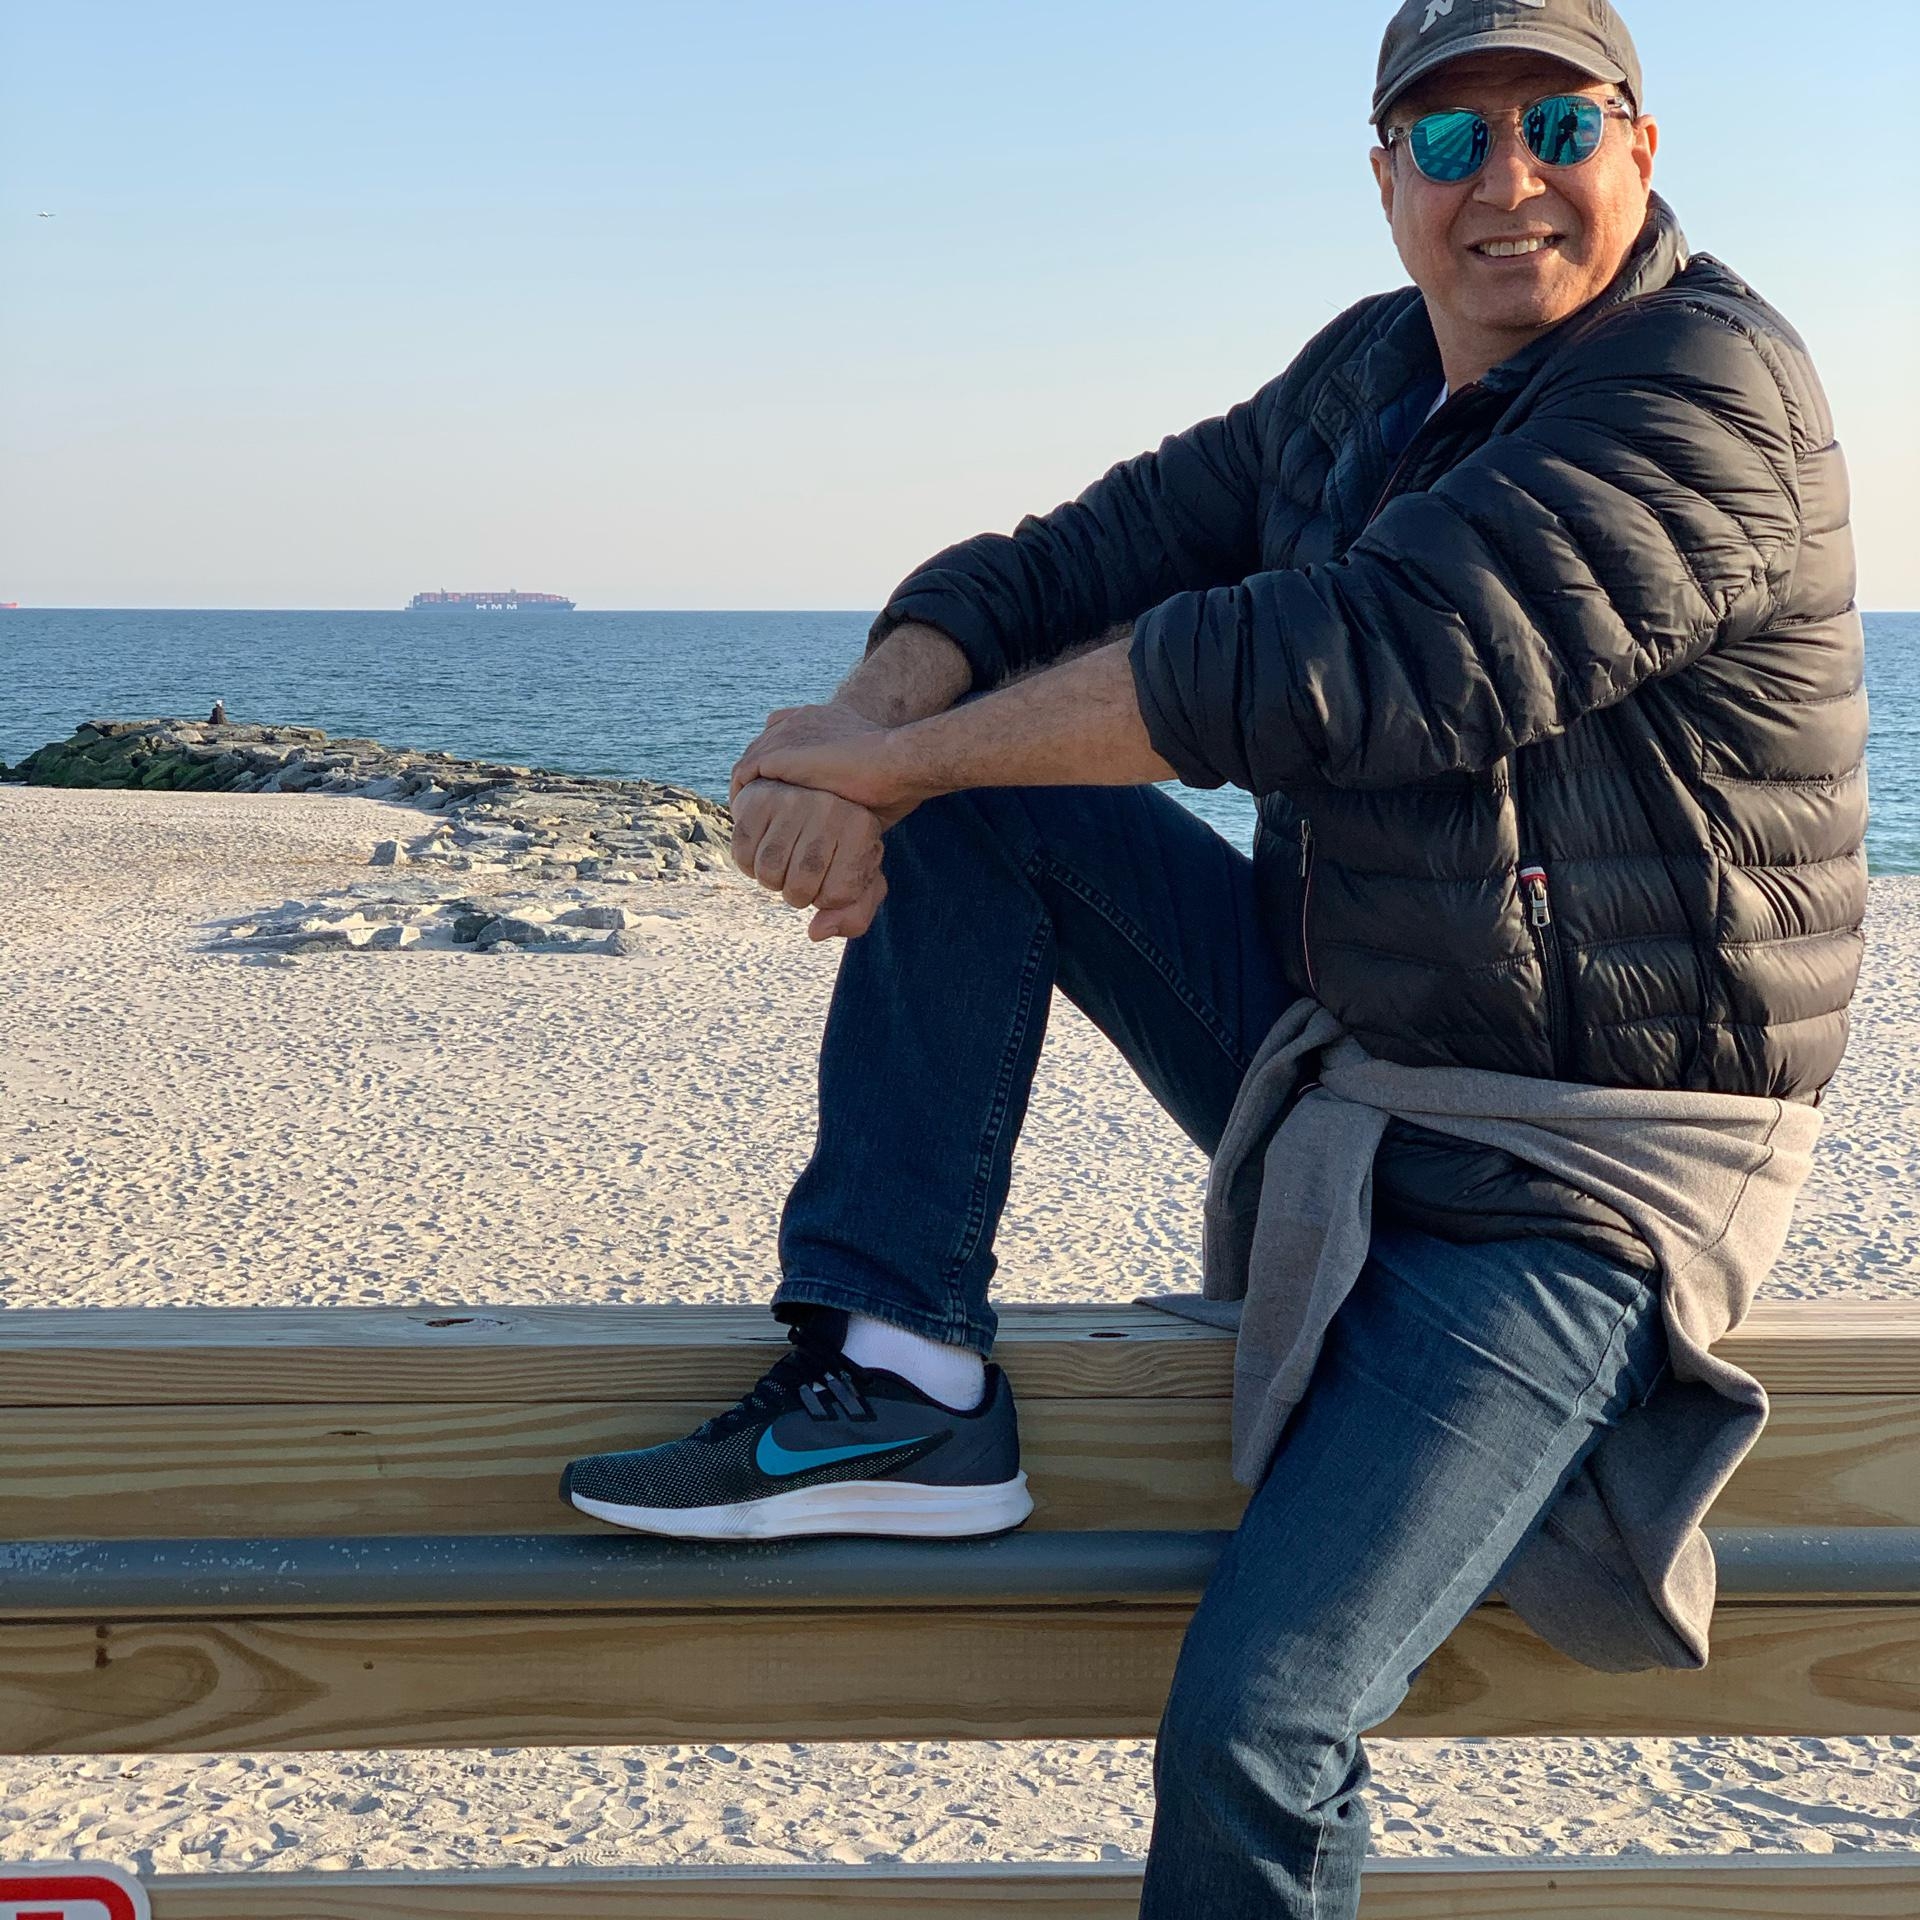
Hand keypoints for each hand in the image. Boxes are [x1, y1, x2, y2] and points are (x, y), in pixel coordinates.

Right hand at [730, 778, 889, 940]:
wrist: (805, 800)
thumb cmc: (836, 850)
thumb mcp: (858, 881)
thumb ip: (853, 915)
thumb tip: (816, 932)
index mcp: (861, 827)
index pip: (838, 896)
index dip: (829, 899)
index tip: (832, 876)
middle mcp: (829, 807)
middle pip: (800, 886)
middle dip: (798, 894)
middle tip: (804, 873)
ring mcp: (792, 799)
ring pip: (769, 872)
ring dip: (773, 880)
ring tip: (785, 861)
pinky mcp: (757, 800)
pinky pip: (743, 856)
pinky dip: (750, 865)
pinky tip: (765, 848)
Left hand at [749, 728, 924, 819]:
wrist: (896, 763)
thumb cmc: (894, 780)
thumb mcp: (869, 783)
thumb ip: (847, 795)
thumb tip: (851, 831)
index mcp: (824, 719)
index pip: (785, 734)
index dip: (779, 765)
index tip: (780, 795)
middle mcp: (801, 720)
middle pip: (763, 746)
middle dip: (760, 778)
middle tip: (759, 813)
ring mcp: (788, 732)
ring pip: (750, 761)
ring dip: (747, 790)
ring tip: (750, 823)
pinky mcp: (778, 751)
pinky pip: (743, 773)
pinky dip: (741, 796)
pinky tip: (748, 821)